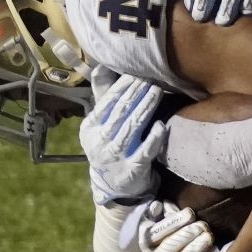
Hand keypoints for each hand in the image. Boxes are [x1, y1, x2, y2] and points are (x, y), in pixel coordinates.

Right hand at [80, 74, 168, 204]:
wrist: (113, 185)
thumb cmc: (109, 145)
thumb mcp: (100, 124)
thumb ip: (103, 96)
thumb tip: (102, 66)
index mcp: (90, 128)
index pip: (107, 103)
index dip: (122, 87)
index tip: (136, 73)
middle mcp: (100, 142)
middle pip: (121, 113)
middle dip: (136, 93)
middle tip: (151, 78)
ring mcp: (116, 156)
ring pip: (132, 128)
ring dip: (146, 108)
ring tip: (158, 91)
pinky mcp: (133, 169)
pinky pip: (145, 151)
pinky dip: (153, 138)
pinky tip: (161, 125)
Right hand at [136, 202, 214, 251]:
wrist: (171, 244)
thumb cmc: (168, 224)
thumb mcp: (159, 214)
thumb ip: (157, 209)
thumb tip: (157, 206)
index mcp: (146, 239)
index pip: (158, 232)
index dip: (175, 222)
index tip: (190, 213)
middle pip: (169, 247)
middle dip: (188, 235)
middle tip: (203, 225)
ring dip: (195, 250)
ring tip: (208, 237)